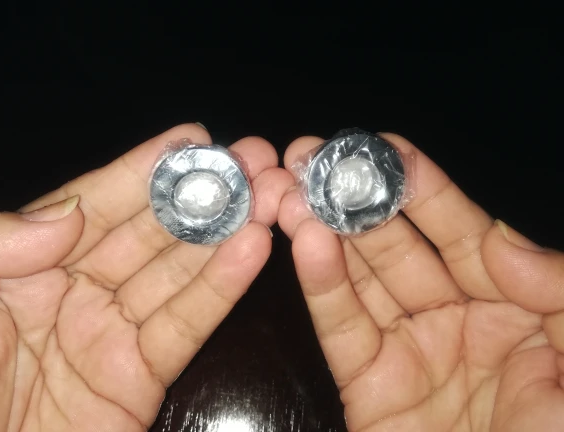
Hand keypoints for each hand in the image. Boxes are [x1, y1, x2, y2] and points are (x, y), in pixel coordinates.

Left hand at [0, 124, 293, 431]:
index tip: (194, 138)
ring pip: (178, 273)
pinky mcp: (140, 378)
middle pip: (151, 233)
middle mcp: (76, 290)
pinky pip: (185, 326)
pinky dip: (222, 289)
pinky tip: (253, 250)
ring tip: (267, 199)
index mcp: (29, 263)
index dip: (146, 170)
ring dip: (225, 234)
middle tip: (250, 163)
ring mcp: (112, 332)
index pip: (97, 204)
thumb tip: (70, 215)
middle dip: (201, 196)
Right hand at [279, 133, 563, 430]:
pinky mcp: (369, 388)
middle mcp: (458, 317)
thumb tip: (498, 240)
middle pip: (399, 246)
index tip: (382, 147)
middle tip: (314, 158)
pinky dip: (322, 288)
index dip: (421, 186)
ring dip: (327, 234)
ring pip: (362, 280)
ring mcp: (410, 351)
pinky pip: (343, 331)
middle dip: (357, 200)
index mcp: (515, 303)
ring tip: (294, 193)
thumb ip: (555, 287)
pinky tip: (304, 246)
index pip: (461, 229)